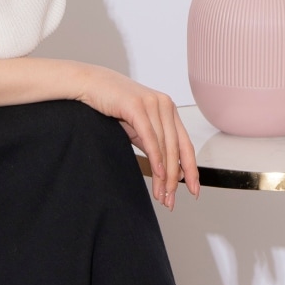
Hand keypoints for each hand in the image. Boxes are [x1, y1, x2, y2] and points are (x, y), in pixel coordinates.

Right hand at [74, 65, 199, 208]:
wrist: (90, 84)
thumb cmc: (111, 106)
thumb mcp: (137, 128)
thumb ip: (153, 144)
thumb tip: (168, 170)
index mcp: (169, 111)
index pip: (186, 145)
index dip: (191, 169)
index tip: (194, 190)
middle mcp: (166, 105)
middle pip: (177, 149)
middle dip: (176, 178)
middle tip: (171, 200)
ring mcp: (153, 104)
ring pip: (165, 146)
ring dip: (165, 174)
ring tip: (162, 194)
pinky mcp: (137, 106)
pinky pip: (150, 137)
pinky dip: (156, 157)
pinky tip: (158, 173)